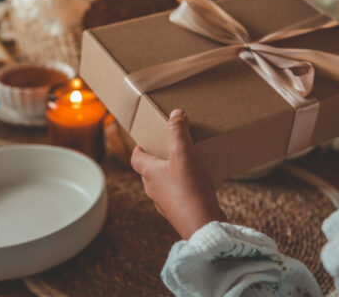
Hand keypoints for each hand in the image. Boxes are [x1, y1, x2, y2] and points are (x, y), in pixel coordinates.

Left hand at [130, 109, 225, 239]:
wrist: (203, 226)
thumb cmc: (190, 190)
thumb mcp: (184, 154)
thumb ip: (178, 132)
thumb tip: (175, 113)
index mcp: (149, 173)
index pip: (136, 158)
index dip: (139, 147)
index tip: (146, 139)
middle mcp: (153, 189)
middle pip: (148, 171)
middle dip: (157, 159)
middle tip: (169, 148)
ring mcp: (164, 203)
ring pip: (162, 184)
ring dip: (170, 174)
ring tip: (186, 165)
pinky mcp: (178, 213)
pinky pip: (176, 196)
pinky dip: (183, 188)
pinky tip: (197, 185)